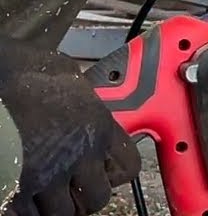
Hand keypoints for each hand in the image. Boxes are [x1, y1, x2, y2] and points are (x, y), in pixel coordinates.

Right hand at [0, 40, 139, 215]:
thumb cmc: (25, 72)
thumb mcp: (69, 78)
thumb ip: (86, 102)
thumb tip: (91, 102)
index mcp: (97, 127)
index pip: (128, 167)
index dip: (116, 173)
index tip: (105, 171)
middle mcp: (77, 155)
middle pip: (97, 198)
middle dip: (86, 197)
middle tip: (73, 190)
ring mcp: (45, 176)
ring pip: (62, 213)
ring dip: (56, 206)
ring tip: (46, 194)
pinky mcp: (13, 190)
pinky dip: (27, 211)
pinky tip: (22, 196)